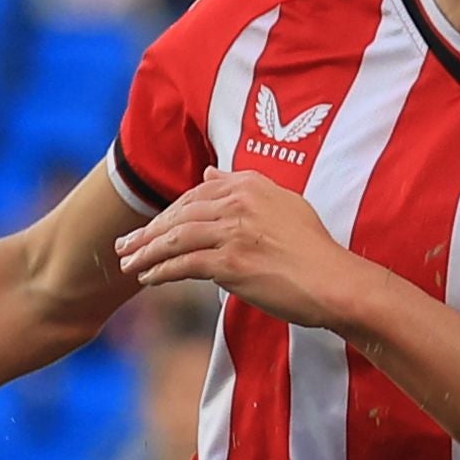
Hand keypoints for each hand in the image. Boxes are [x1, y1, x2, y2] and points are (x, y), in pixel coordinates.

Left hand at [119, 169, 379, 331]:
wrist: (336, 282)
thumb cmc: (314, 251)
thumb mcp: (283, 204)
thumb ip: (243, 186)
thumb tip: (207, 176)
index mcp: (250, 185)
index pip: (195, 196)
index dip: (168, 213)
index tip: (150, 227)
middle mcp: (239, 203)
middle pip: (179, 214)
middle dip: (147, 231)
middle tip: (123, 245)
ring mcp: (234, 232)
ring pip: (175, 238)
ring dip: (146, 252)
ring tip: (128, 263)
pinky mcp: (231, 263)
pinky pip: (184, 264)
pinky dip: (161, 271)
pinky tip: (148, 278)